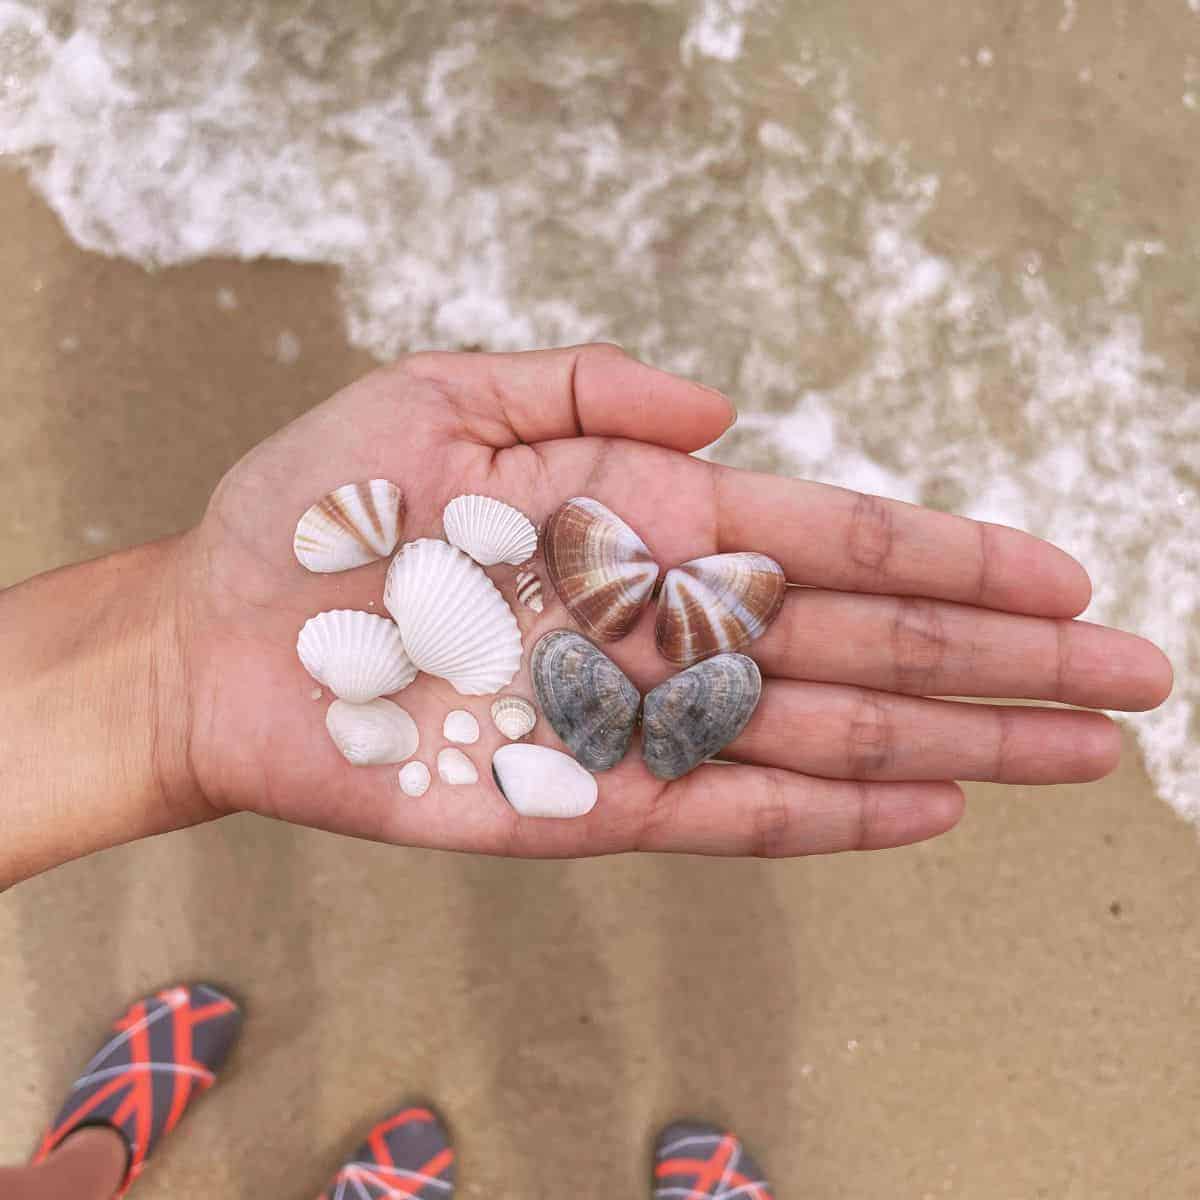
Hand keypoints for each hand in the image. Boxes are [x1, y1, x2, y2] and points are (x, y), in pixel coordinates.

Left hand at [173, 344, 1171, 858]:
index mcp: (648, 524)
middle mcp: (666, 627)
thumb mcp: (445, 397)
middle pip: (865, 646)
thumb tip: (727, 407)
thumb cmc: (322, 511)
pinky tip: (929, 807)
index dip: (954, 563)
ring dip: (956, 744)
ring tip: (1073, 756)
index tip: (1063, 580)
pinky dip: (829, 813)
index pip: (836, 543)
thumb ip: (587, 391)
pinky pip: (729, 812)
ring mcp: (635, 719)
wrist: (219, 634)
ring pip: (825, 735)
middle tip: (1131, 684)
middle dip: (1003, 663)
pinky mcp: (583, 804)